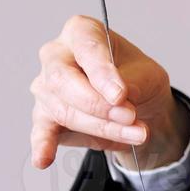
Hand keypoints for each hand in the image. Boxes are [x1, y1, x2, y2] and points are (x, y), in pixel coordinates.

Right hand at [29, 15, 189, 171]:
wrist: (137, 102)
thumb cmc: (136, 77)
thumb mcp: (147, 74)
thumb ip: (132, 82)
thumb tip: (119, 99)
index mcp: (81, 32)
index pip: (87, 49)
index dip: (103, 74)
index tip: (121, 95)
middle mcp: (56, 56)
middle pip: (64, 82)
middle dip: (99, 105)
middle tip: (130, 116)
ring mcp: (45, 87)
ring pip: (65, 111)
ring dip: (102, 127)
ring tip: (136, 134)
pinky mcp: (45, 116)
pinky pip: (41, 132)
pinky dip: (43, 146)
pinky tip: (43, 158)